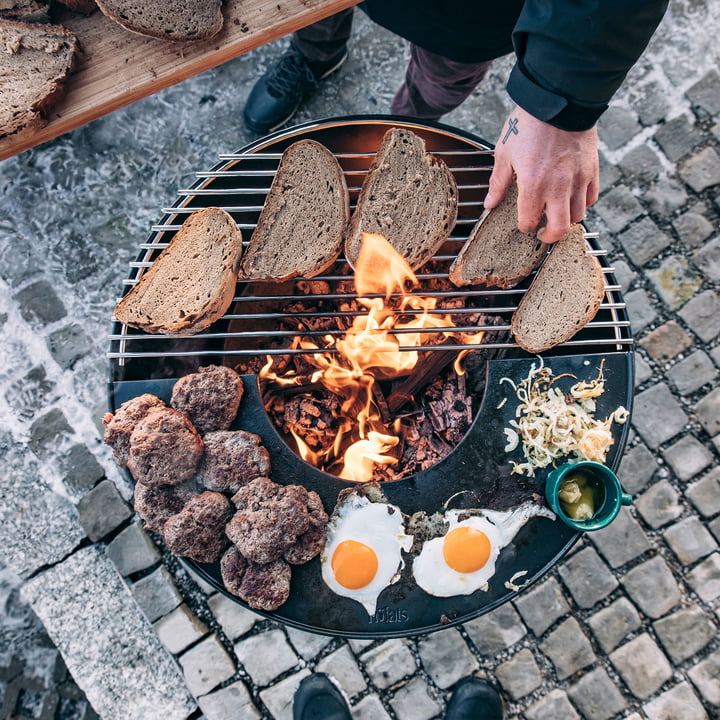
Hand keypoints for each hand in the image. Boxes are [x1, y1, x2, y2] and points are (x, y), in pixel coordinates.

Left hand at [484, 106, 598, 242]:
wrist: (560, 99)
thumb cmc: (529, 123)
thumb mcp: (505, 152)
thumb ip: (499, 182)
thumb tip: (489, 203)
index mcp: (533, 185)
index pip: (529, 222)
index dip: (525, 226)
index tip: (523, 223)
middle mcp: (558, 187)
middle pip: (559, 229)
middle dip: (549, 236)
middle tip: (543, 233)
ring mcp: (578, 179)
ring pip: (578, 215)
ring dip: (566, 219)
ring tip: (557, 213)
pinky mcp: (592, 169)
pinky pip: (592, 197)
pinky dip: (583, 202)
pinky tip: (572, 197)